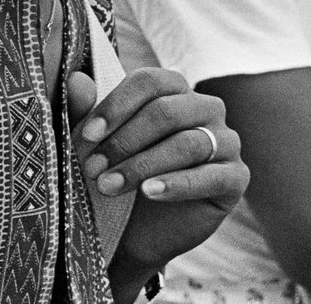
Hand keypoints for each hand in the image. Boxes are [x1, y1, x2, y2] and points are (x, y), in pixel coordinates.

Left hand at [69, 68, 248, 274]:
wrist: (138, 231)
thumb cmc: (119, 174)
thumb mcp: (98, 145)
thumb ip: (86, 112)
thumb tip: (74, 80)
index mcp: (174, 89)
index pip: (150, 81)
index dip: (116, 106)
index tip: (86, 135)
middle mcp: (205, 108)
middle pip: (166, 112)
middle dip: (124, 141)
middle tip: (92, 168)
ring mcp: (226, 141)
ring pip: (188, 143)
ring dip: (142, 165)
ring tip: (109, 186)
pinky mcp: (236, 177)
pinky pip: (211, 175)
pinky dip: (177, 184)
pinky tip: (150, 193)